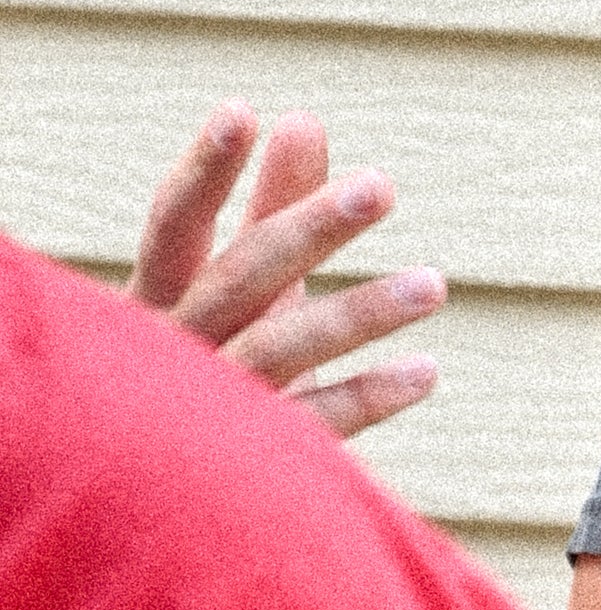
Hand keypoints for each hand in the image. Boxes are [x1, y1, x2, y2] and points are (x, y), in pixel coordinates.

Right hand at [132, 107, 444, 441]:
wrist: (170, 498)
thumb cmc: (213, 364)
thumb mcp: (243, 287)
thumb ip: (270, 207)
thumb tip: (302, 118)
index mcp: (156, 299)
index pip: (173, 227)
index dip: (204, 172)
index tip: (242, 111)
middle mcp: (169, 351)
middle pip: (237, 281)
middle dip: (305, 230)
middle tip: (380, 186)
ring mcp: (200, 411)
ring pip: (276, 352)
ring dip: (358, 315)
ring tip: (435, 285)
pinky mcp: (240, 468)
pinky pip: (309, 430)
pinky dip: (366, 398)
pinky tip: (425, 371)